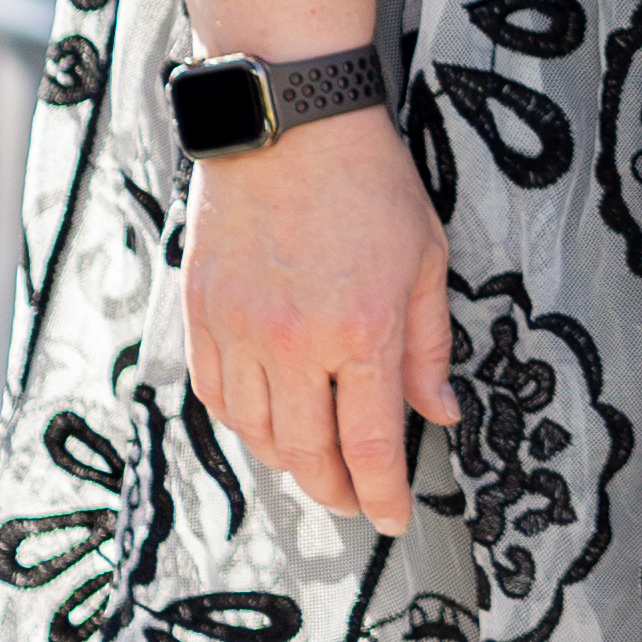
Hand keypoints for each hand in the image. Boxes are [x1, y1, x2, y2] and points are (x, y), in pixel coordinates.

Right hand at [178, 104, 458, 535]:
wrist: (289, 123)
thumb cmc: (369, 182)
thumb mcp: (427, 259)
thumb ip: (429, 346)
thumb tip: (439, 413)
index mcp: (362, 330)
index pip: (372, 444)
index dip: (382, 493)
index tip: (391, 518)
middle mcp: (295, 342)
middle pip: (310, 453)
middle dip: (336, 491)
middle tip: (355, 502)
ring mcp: (241, 330)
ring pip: (258, 433)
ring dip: (289, 463)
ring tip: (316, 466)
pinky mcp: (202, 313)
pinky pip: (216, 395)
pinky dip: (243, 424)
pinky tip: (268, 424)